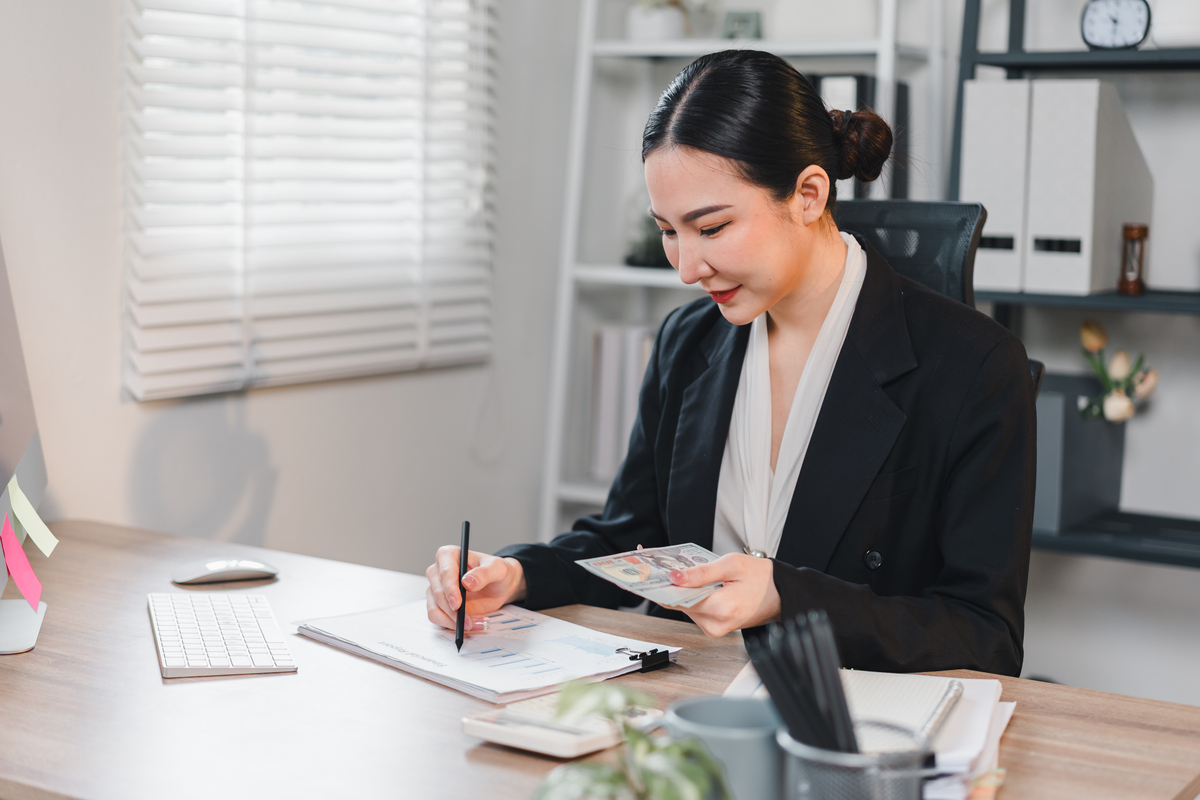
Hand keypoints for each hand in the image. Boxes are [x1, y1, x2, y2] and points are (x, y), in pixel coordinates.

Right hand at [425, 546, 526, 630]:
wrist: (500, 586)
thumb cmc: (497, 572)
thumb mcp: (498, 568)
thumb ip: (484, 573)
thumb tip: (467, 582)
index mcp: (449, 555)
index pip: (445, 572)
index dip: (450, 589)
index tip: (457, 603)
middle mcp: (438, 571)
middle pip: (438, 593)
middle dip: (453, 611)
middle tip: (469, 621)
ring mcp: (436, 589)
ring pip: (435, 609)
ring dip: (452, 621)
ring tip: (473, 623)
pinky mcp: (439, 604)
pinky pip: (438, 618)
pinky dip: (452, 625)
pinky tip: (470, 623)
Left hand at [663, 553, 779, 636]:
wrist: (781, 594)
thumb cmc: (762, 578)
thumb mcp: (731, 565)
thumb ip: (701, 573)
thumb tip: (674, 578)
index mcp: (720, 609)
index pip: (678, 599)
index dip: (661, 584)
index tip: (647, 571)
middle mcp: (715, 624)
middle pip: (680, 604)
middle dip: (669, 585)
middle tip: (658, 565)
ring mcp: (715, 629)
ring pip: (686, 607)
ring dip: (680, 590)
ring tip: (677, 571)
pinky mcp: (715, 627)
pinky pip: (695, 610)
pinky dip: (691, 596)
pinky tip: (692, 583)